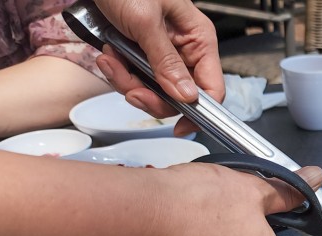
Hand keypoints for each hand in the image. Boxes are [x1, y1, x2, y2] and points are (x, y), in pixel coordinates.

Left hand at [93, 0, 222, 135]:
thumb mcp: (146, 22)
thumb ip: (166, 61)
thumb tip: (186, 95)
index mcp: (198, 39)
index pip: (212, 87)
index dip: (200, 111)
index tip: (182, 127)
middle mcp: (184, 50)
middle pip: (178, 96)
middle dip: (151, 96)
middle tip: (131, 89)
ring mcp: (162, 54)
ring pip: (153, 91)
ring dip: (128, 82)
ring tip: (112, 61)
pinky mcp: (141, 55)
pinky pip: (135, 80)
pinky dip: (118, 73)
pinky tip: (109, 55)